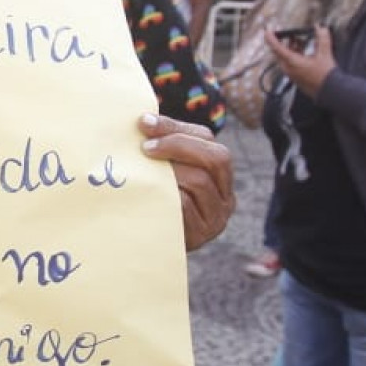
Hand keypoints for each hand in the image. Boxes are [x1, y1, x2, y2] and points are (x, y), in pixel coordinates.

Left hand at [140, 113, 235, 251]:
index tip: (142, 123)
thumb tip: (140, 118)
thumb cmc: (152, 203)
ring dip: (169, 171)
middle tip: (145, 148)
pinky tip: (146, 194)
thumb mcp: (162, 173)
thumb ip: (161, 151)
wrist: (144, 247)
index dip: (175, 127)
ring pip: (200, 181)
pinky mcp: (202, 235)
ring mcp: (217, 217)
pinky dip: (165, 197)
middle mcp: (225, 194)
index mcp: (217, 171)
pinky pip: (185, 208)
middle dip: (178, 145)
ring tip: (143, 172)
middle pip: (216, 157)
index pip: (206, 138)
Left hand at [264, 24, 335, 96]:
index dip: (271, 38)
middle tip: (287, 33)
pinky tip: (303, 50)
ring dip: (290, 48)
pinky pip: (289, 63)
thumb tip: (320, 28)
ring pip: (285, 57)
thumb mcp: (325, 54)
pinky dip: (294, 54)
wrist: (329, 91)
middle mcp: (288, 68)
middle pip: (279, 52)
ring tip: (299, 40)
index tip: (267, 31)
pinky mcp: (295, 76)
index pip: (277, 48)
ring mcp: (291, 73)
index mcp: (291, 62)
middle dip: (283, 41)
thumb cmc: (325, 75)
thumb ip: (322, 39)